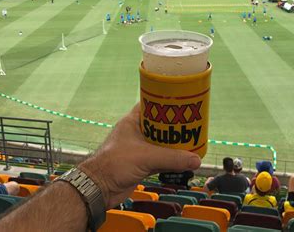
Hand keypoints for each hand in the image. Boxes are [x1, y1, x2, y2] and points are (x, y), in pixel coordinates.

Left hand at [79, 103, 201, 208]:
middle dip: (176, 127)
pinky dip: (171, 160)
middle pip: (161, 126)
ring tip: (192, 142)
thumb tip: (195, 160)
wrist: (98, 189)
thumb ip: (171, 159)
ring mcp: (139, 149)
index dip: (167, 104)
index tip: (182, 104)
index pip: (152, 106)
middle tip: (192, 125)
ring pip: (162, 144)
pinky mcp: (141, 164)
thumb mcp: (146, 157)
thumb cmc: (111, 165)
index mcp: (132, 122)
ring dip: (175, 145)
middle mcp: (136, 133)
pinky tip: (183, 161)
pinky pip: (161, 159)